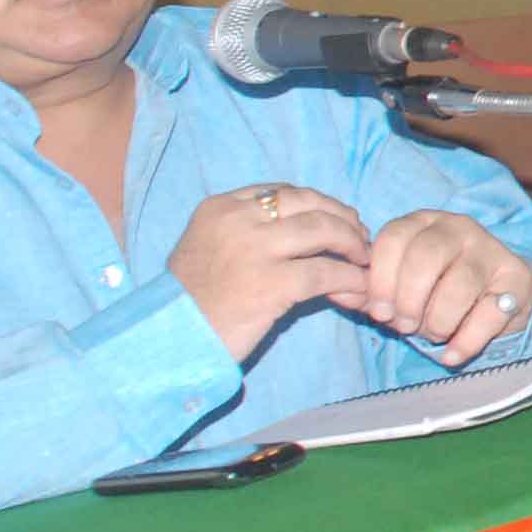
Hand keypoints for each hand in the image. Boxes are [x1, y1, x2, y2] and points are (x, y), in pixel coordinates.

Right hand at [169, 182, 373, 363]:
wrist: (168, 339)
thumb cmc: (190, 301)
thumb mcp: (206, 248)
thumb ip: (244, 232)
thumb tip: (299, 232)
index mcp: (221, 207)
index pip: (283, 192)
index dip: (317, 203)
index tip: (336, 217)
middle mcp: (238, 220)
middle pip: (309, 203)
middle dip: (342, 217)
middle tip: (359, 237)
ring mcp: (255, 250)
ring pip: (324, 230)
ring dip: (352, 244)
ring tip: (363, 260)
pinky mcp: (271, 284)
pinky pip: (326, 273)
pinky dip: (350, 279)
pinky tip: (358, 288)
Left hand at [361, 208, 531, 367]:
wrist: (492, 300)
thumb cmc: (434, 291)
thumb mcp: (398, 286)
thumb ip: (367, 291)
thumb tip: (336, 291)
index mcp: (423, 222)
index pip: (394, 238)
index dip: (381, 279)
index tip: (378, 311)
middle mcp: (458, 228)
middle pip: (426, 257)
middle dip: (408, 300)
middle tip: (404, 327)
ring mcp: (491, 251)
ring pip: (458, 286)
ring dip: (438, 322)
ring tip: (433, 336)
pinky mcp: (516, 279)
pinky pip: (489, 313)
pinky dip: (466, 341)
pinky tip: (452, 355)